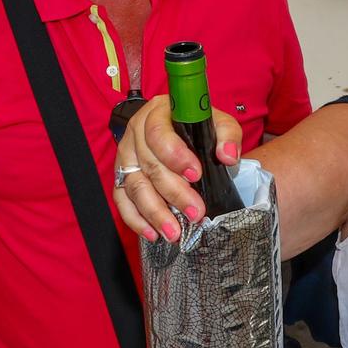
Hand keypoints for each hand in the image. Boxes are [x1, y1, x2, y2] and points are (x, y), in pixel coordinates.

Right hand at [111, 94, 243, 242]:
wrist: (182, 131)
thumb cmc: (198, 127)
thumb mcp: (217, 122)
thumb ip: (227, 135)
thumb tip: (227, 155)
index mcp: (157, 113)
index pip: (158, 133)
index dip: (175, 156)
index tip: (196, 174)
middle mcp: (135, 133)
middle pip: (150, 166)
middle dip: (174, 193)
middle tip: (196, 213)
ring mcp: (125, 157)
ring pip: (135, 187)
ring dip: (155, 212)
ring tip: (175, 232)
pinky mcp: (120, 177)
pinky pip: (122, 201)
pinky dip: (136, 220)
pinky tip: (153, 233)